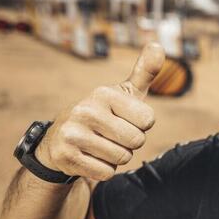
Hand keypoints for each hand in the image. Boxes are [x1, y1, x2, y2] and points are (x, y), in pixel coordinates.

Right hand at [36, 43, 164, 180]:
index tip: (125, 119)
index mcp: (103, 93)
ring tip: (100, 145)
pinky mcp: (66, 157)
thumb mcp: (124, 93)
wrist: (60, 140)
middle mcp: (85, 110)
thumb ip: (144, 72)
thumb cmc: (104, 114)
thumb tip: (158, 45)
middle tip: (111, 135)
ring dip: (116, 157)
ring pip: (122, 158)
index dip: (141, 125)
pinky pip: (107, 173)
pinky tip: (89, 157)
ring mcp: (72, 134)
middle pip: (136, 141)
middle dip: (130, 143)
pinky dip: (103, 170)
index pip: (148, 120)